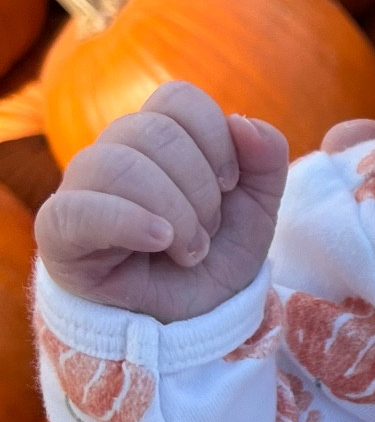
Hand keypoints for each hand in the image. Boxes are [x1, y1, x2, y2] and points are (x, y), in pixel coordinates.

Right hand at [35, 83, 288, 324]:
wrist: (188, 322)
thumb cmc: (213, 258)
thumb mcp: (258, 212)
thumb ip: (266, 161)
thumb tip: (244, 121)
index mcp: (159, 137)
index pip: (179, 99)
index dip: (215, 140)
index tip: (229, 187)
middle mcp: (115, 152)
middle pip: (154, 132)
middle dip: (199, 190)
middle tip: (206, 233)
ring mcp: (82, 188)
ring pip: (119, 164)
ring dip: (173, 213)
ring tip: (188, 251)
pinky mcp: (60, 230)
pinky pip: (79, 208)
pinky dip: (129, 222)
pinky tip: (159, 242)